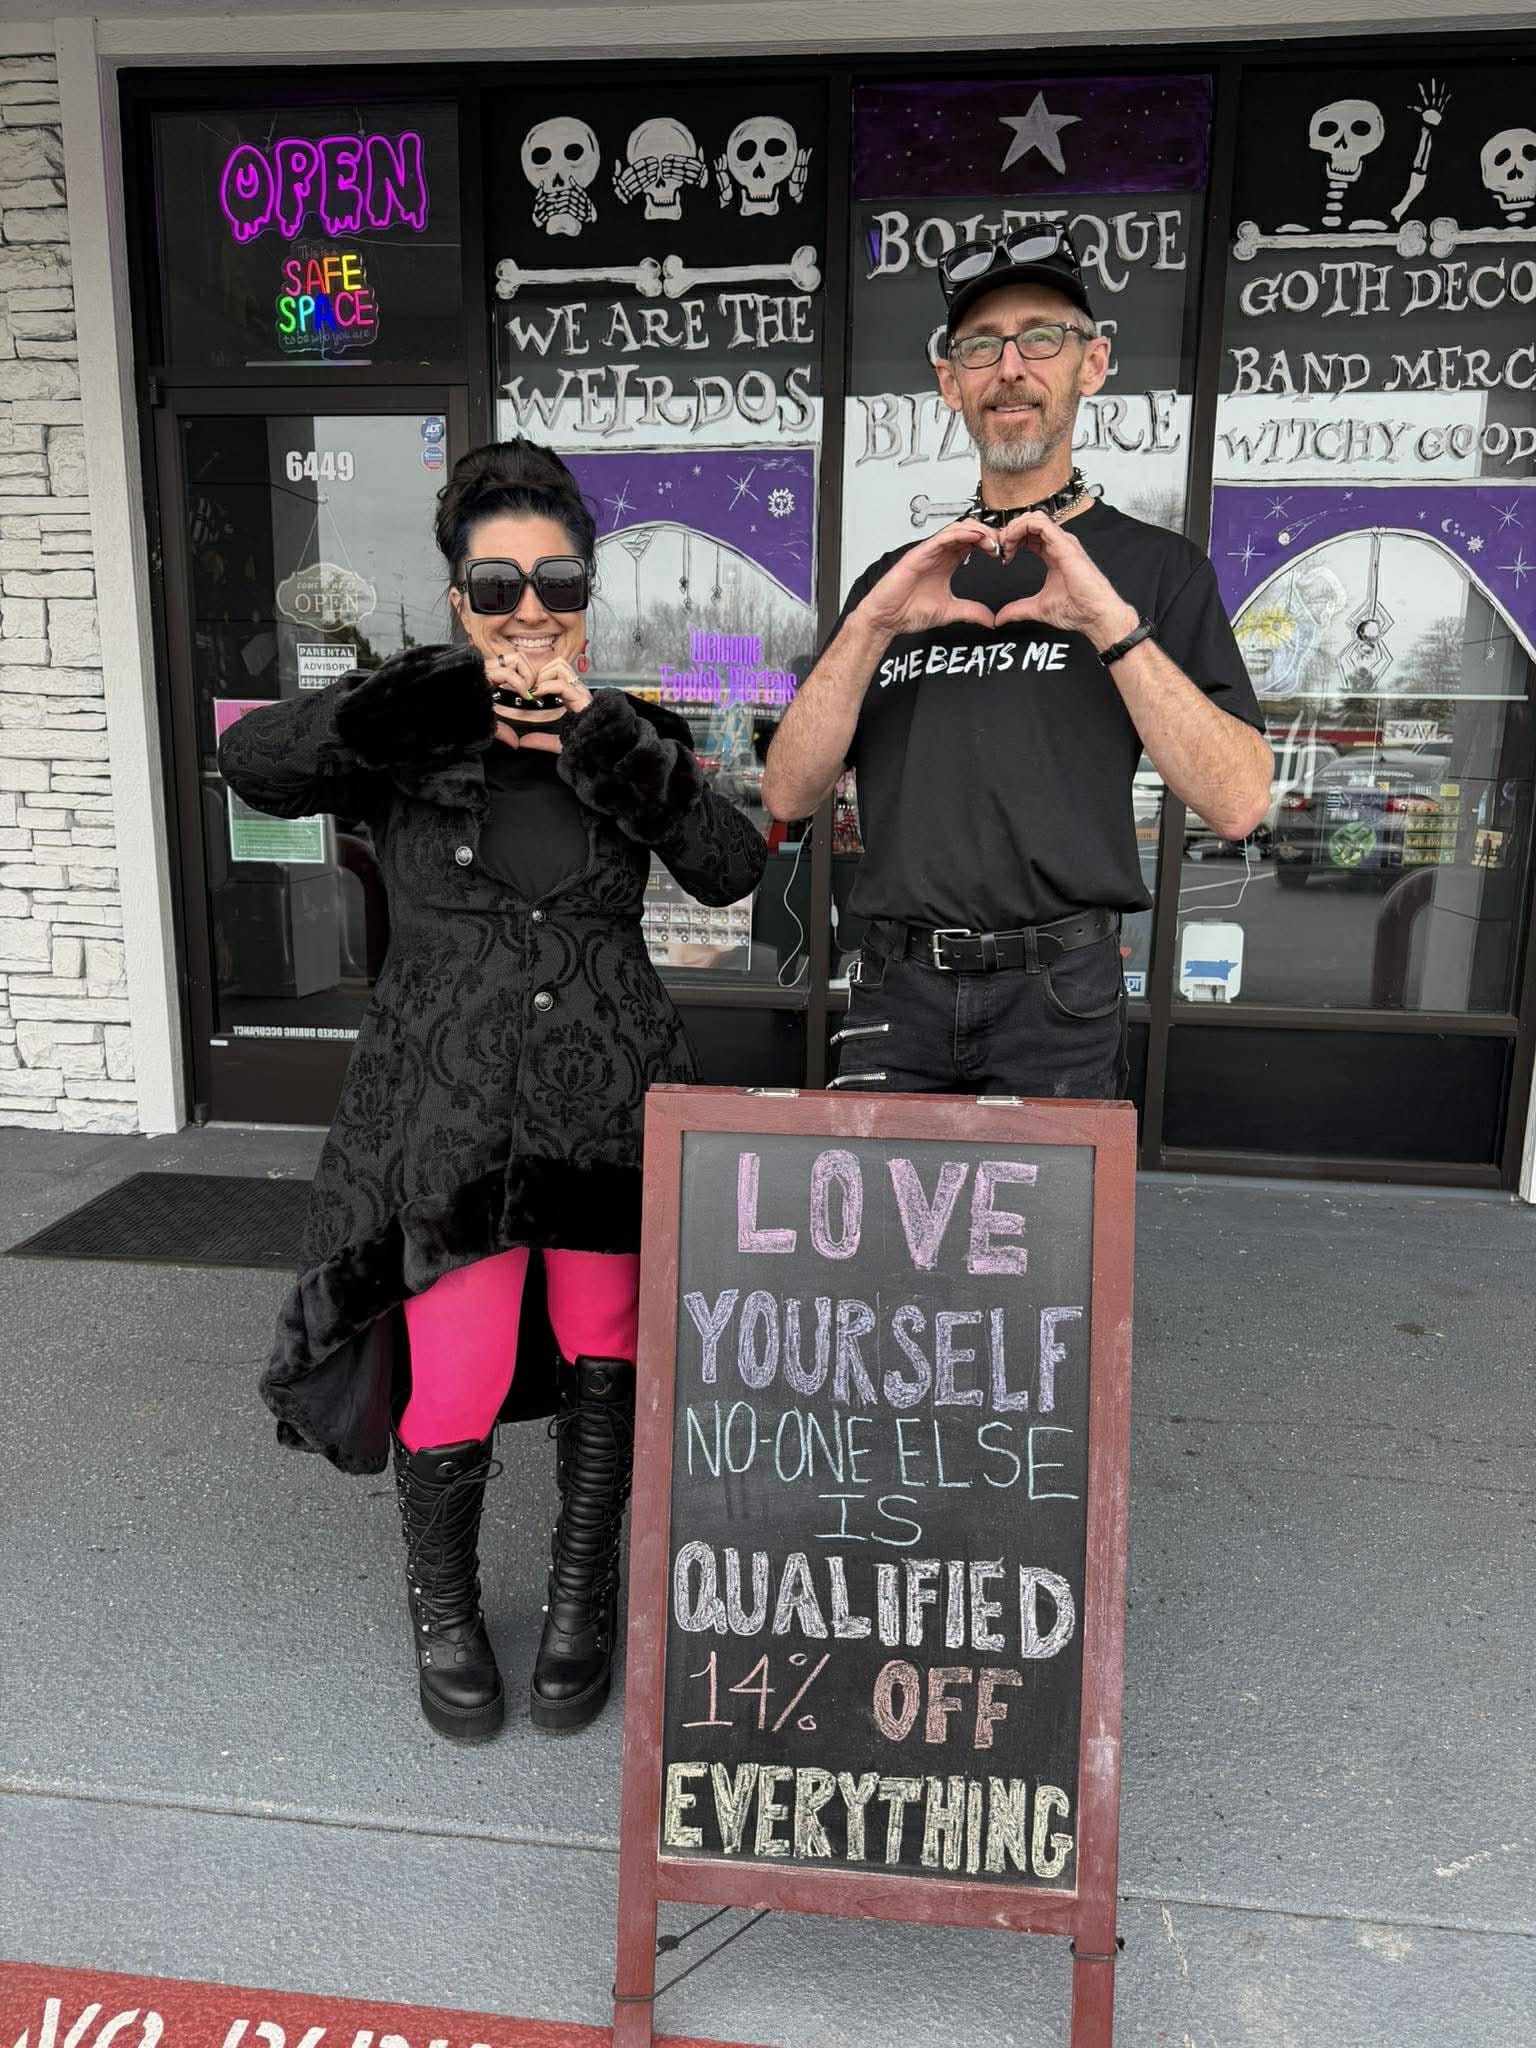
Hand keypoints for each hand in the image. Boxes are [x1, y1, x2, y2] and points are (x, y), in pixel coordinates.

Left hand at [487, 652, 592, 753]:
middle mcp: (577, 690)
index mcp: (572, 695)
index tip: (531, 692)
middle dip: (542, 673)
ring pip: (560, 666)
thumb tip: (524, 741)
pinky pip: (562, 684)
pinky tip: (539, 695)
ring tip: (539, 692)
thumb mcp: (557, 741)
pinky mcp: (581, 699)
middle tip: (535, 691)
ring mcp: (580, 692)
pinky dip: (546, 686)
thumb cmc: (584, 743)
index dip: (541, 677)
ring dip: (544, 676)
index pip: (557, 672)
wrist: (597, 748)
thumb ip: (541, 740)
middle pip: (559, 663)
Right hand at [855, 519, 1006, 637]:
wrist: (886, 619)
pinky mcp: (919, 554)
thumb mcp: (949, 612)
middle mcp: (939, 554)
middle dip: (988, 534)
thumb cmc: (907, 611)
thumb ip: (971, 612)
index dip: (990, 543)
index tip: (1003, 553)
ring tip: (991, 541)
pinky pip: (942, 537)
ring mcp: (929, 552)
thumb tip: (990, 620)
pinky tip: (974, 537)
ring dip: (977, 531)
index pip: (972, 543)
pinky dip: (960, 534)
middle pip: (968, 531)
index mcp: (946, 563)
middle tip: (1002, 545)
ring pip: (957, 529)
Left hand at [991, 513, 1138, 649]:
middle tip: (999, 548)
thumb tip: (1001, 618)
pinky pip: (1040, 524)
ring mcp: (1062, 542)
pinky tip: (1011, 544)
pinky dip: (1021, 528)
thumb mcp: (1038, 608)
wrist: (1096, 615)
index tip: (1002, 557)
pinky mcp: (1064, 545)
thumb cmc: (1078, 609)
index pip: (1029, 535)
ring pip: (1034, 518)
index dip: (1011, 540)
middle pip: (1029, 522)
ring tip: (1005, 545)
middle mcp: (1058, 545)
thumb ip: (1018, 610)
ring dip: (1014, 528)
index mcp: (1054, 554)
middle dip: (1009, 531)